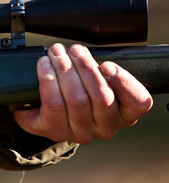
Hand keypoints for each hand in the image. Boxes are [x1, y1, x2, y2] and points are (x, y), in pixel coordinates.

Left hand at [14, 43, 152, 143]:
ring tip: (56, 53)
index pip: (139, 103)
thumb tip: (89, 54)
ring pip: (77, 99)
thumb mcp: (98, 81)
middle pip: (102, 97)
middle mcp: (106, 128)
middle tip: (74, 50)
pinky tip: (45, 66)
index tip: (106, 64)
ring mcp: (81, 133)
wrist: (44, 111)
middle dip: (85, 67)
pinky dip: (48, 80)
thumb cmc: (78, 90)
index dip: (123, 82)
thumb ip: (104, 71)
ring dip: (65, 70)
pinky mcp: (55, 131)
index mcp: (124, 114)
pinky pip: (54, 104)